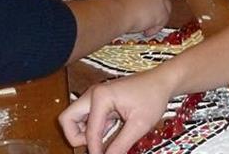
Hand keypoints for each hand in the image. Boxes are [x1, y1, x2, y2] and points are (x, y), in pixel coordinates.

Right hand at [58, 71, 181, 153]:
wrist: (161, 81)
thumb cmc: (153, 97)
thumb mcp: (140, 125)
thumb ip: (121, 144)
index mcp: (100, 97)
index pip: (90, 130)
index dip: (94, 149)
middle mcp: (92, 94)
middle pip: (67, 119)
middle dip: (76, 136)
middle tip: (95, 144)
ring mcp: (93, 96)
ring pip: (73, 117)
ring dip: (83, 132)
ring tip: (105, 137)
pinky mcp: (98, 100)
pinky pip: (85, 117)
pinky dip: (91, 127)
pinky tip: (110, 129)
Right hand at [106, 0, 170, 35]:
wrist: (116, 12)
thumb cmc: (114, 6)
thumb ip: (131, 0)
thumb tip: (132, 6)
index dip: (149, 3)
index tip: (145, 11)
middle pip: (161, 0)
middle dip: (155, 12)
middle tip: (148, 21)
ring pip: (163, 11)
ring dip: (154, 21)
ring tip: (144, 28)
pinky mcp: (163, 11)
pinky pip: (162, 22)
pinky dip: (154, 28)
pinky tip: (146, 32)